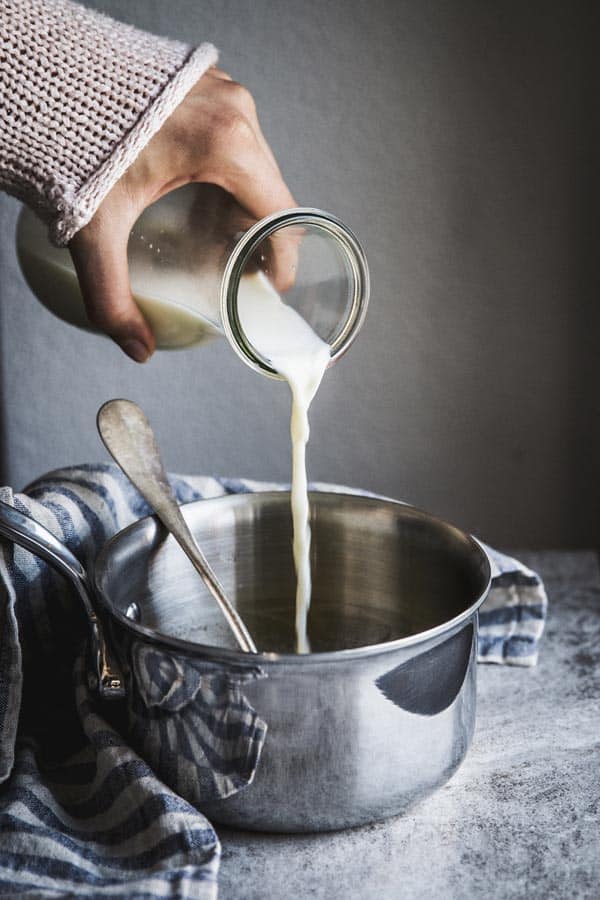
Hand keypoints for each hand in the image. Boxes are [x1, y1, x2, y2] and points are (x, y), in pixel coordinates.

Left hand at [68, 68, 295, 361]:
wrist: (36, 76)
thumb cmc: (70, 142)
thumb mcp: (95, 230)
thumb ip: (112, 297)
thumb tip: (139, 349)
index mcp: (226, 144)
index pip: (281, 215)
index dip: (283, 259)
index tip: (271, 286)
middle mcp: (235, 110)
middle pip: (270, 191)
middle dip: (259, 236)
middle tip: (237, 270)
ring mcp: (221, 90)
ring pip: (253, 164)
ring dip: (241, 205)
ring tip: (212, 239)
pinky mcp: (204, 82)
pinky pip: (234, 137)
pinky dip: (225, 174)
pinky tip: (194, 198)